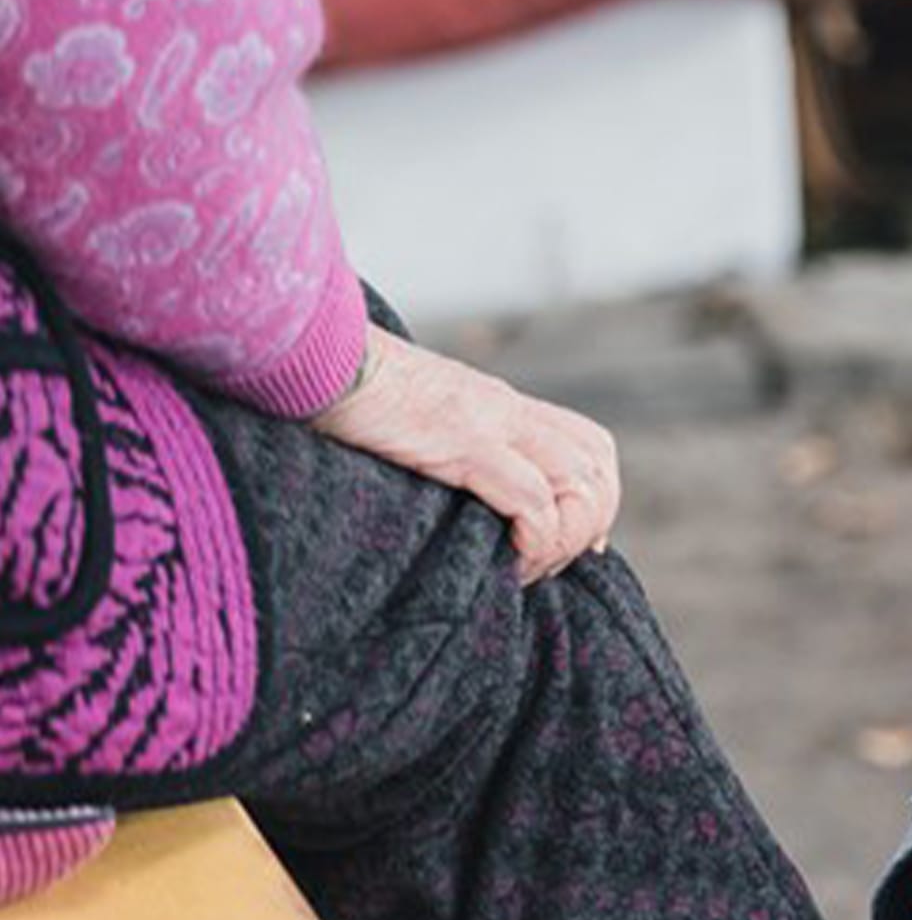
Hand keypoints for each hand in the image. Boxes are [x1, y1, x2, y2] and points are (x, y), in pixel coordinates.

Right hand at [308, 327, 620, 583]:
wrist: (307, 351)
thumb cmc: (336, 390)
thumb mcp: (407, 418)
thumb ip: (441, 444)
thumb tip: (446, 489)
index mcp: (497, 405)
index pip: (587, 444)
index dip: (596, 496)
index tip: (568, 542)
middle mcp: (506, 409)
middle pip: (596, 464)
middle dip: (590, 521)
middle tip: (548, 561)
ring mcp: (490, 422)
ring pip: (580, 483)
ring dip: (565, 536)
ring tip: (525, 567)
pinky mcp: (464, 440)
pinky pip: (534, 499)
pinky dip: (536, 540)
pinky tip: (508, 565)